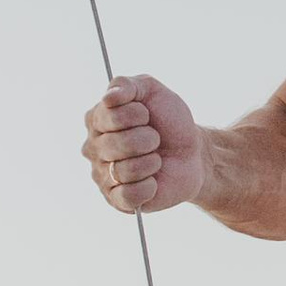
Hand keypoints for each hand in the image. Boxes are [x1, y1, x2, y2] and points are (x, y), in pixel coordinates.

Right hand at [82, 74, 203, 214]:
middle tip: (155, 140)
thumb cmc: (168, 120)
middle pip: (115, 144)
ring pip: (124, 170)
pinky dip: (149, 186)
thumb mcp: (151, 90)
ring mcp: (103, 175)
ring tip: (155, 159)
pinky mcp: (117, 200)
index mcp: (96, 120)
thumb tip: (109, 97)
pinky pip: (128, 195)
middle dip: (147, 139)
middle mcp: (94, 148)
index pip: (109, 115)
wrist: (192, 152)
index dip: (136, 114)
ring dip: (151, 162)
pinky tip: (153, 181)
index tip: (147, 115)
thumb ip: (127, 84)